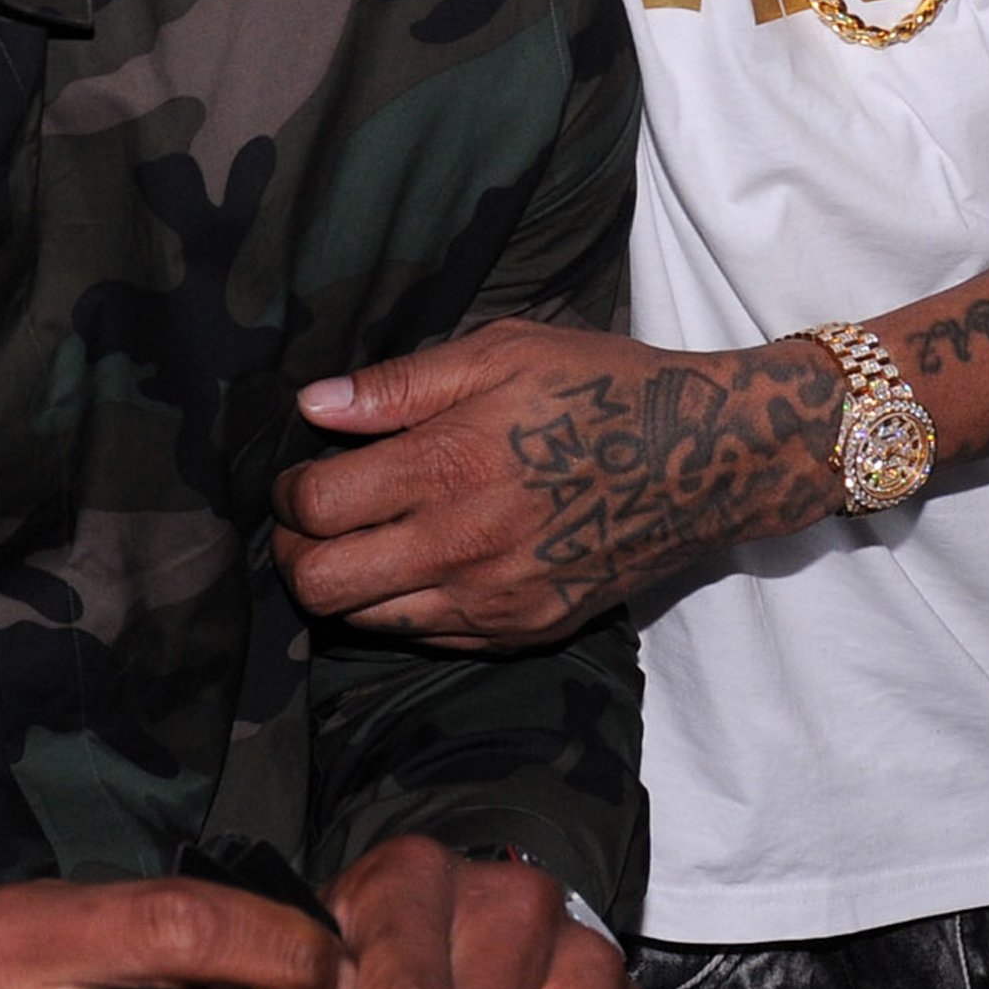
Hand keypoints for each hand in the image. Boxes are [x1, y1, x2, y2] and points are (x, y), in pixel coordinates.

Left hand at [278, 325, 841, 646]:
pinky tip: (416, 565)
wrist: (703, 461)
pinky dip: (399, 609)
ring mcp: (494, 600)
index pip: (316, 508)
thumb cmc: (598, 387)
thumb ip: (401, 384)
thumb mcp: (502, 350)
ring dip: (340, 587)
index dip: (285, 494)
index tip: (296, 475)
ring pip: (366, 622)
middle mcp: (463, 545)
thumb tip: (312, 404)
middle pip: (321, 586)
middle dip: (291, 554)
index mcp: (451, 465)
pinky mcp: (523, 631)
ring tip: (355, 543)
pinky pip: (427, 638)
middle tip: (304, 522)